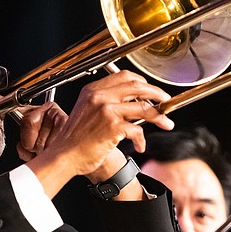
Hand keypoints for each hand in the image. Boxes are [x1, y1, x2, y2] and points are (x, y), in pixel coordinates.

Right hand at [23, 71, 174, 196]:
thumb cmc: (74, 139)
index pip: (124, 76)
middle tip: (166, 101)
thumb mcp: (86, 111)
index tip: (151, 91)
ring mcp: (107, 110)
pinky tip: (140, 146)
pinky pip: (137, 130)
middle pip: (137, 86)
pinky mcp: (113, 127)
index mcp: (93, 90)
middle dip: (157, 93)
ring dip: (159, 117)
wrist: (64, 155)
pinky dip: (142, 140)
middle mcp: (100, 96)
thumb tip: (131, 103)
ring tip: (166, 123)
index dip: (142, 82)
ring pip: (144, 108)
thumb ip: (104, 103)